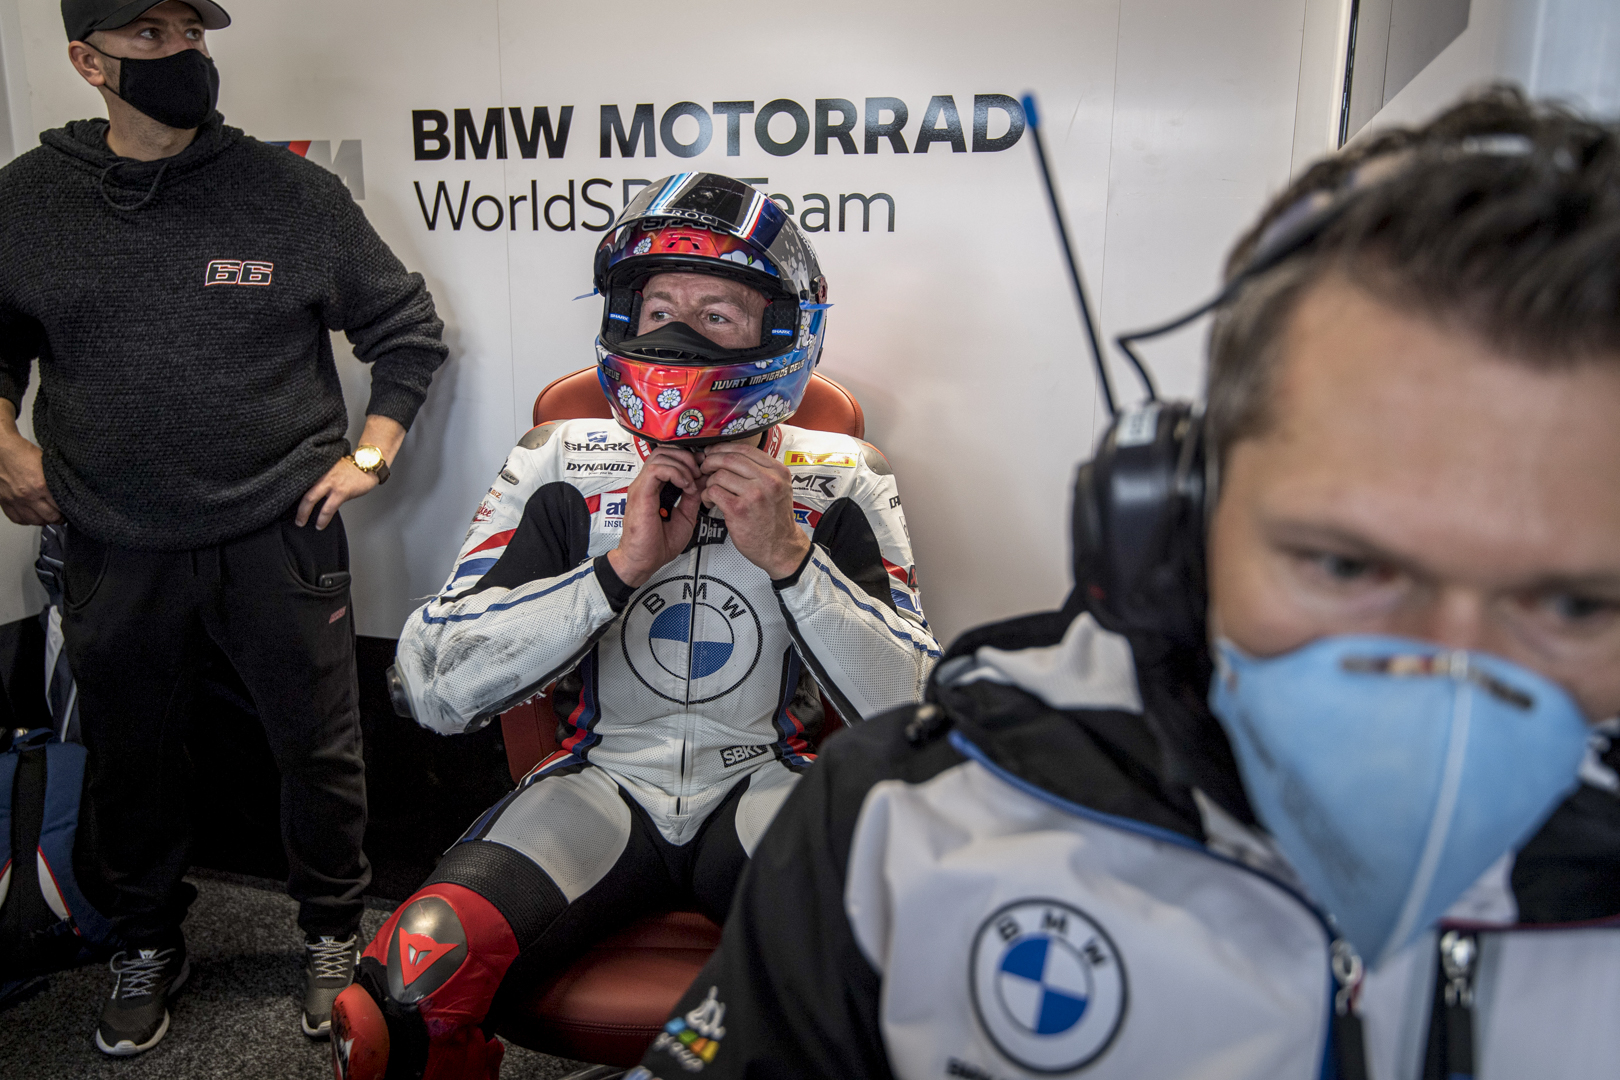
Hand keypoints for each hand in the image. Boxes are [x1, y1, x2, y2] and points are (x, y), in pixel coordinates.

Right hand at [0, 405, 61, 525]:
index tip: (71, 509)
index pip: (61, 507)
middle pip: (49, 517)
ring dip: (43, 520)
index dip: (69, 509)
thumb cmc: (22, 453)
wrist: (0, 450)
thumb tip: (70, 487)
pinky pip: (17, 519)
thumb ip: (57, 478)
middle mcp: (28, 496)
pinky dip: (26, 520)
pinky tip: (32, 516)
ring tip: (48, 516)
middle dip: (58, 518)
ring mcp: (15, 500)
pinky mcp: (5, 502)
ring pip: (34, 521)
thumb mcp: (47, 464)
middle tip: (62, 516)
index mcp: (41, 485)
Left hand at [297, 456, 378, 528]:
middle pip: (301, 490)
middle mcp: (321, 474)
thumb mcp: (332, 468)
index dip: (292, 492)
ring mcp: (331, 482)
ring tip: (301, 522)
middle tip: (295, 517)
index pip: (300, 481)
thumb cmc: (352, 467)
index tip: (287, 502)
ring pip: (311, 499)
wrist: (368, 463)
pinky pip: (328, 508)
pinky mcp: (341, 491)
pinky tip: (320, 524)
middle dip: (296, 506)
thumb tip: (313, 492)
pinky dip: (323, 518)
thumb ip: (321, 477)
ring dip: (304, 513)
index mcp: (318, 469)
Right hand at [608, 446, 702, 587]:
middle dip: (686, 457)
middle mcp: (646, 484)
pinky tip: (685, 486)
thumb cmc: (657, 545)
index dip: (688, 459)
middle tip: (699, 472)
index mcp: (654, 487)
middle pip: (664, 450)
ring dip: (682, 464)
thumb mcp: (685, 517)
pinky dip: (675, 473)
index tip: (703, 470)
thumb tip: (701, 483)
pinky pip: (656, 470)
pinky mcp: (640, 493)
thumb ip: (691, 499)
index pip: (668, 457)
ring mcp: (642, 487)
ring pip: (660, 455)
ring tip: (692, 481)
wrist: (644, 561)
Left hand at [699, 441, 810, 579]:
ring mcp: (754, 494)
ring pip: (719, 475)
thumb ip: (761, 471)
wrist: (781, 547)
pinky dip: (707, 495)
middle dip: (711, 461)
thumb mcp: (779, 488)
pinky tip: (711, 501)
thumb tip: (731, 456)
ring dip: (709, 482)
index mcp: (778, 472)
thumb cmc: (776, 520)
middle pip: (729, 458)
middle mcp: (768, 480)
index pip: (745, 448)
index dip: (723, 448)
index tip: (713, 452)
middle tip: (705, 467)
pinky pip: (713, 491)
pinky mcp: (738, 510)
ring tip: (711, 491)